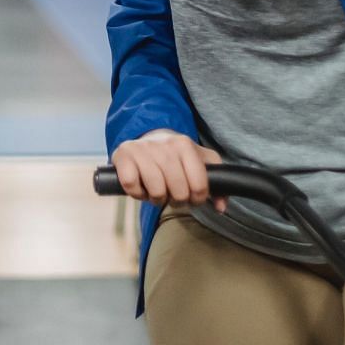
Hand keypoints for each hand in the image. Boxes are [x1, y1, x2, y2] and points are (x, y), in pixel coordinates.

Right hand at [110, 130, 225, 211]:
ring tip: (156, 190)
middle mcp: (165, 145)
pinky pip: (132, 185)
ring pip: (156, 191)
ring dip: (156, 198)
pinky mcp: (123, 155)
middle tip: (172, 193)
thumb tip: (221, 208)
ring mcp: (143, 149)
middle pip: (179, 192)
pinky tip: (141, 185)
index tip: (191, 196)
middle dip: (176, 200)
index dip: (196, 199)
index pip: (199, 186)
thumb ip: (217, 184)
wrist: (147, 136)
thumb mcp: (201, 162)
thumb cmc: (176, 156)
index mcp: (185, 145)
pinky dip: (136, 193)